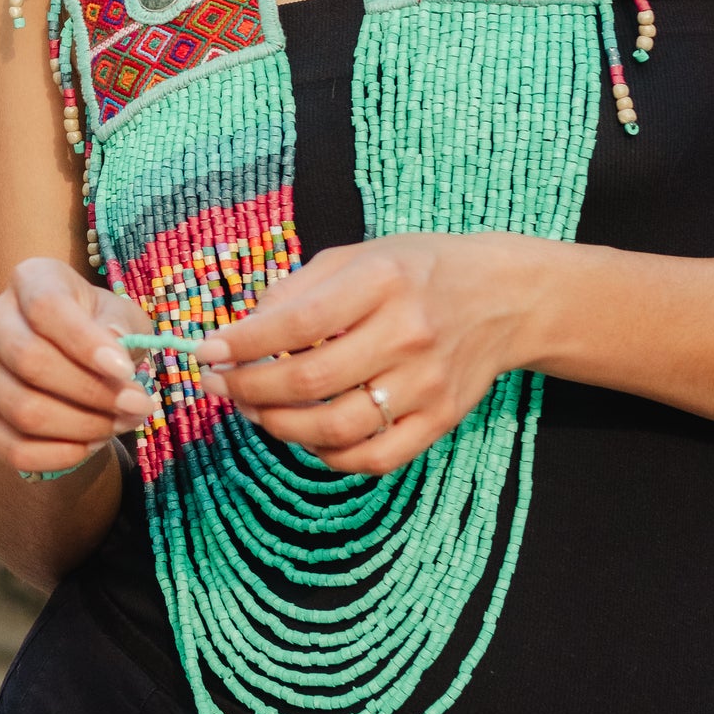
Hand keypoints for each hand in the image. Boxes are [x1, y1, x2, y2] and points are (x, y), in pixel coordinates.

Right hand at [0, 257, 152, 478]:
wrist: (71, 361)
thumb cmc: (102, 328)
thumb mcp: (123, 316)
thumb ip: (122, 328)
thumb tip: (113, 351)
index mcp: (30, 279)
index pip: (46, 307)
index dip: (86, 342)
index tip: (126, 371)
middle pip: (31, 361)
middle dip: (92, 392)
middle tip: (137, 406)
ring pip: (24, 410)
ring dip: (83, 426)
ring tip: (121, 424)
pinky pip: (15, 448)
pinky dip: (60, 455)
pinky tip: (92, 445)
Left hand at [193, 233, 540, 473]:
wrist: (506, 298)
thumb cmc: (419, 271)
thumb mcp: (360, 256)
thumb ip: (299, 288)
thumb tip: (243, 329)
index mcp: (382, 281)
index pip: (298, 323)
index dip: (245, 343)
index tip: (206, 351)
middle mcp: (407, 334)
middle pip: (312, 379)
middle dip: (250, 389)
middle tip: (219, 386)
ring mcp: (427, 383)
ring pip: (337, 428)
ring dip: (280, 426)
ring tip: (255, 411)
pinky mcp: (440, 420)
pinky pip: (374, 457)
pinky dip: (328, 456)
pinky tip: (305, 435)